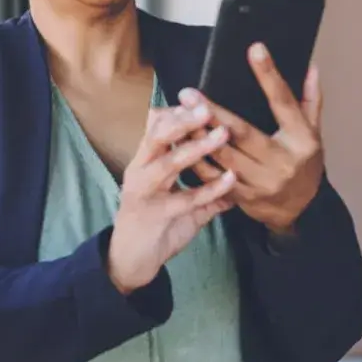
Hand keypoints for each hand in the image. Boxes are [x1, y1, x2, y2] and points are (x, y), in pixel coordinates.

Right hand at [106, 106, 236, 294]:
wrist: (130, 261)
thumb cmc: (153, 224)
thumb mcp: (175, 198)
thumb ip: (201, 186)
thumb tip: (230, 173)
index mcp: (144, 162)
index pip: (155, 128)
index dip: (175, 113)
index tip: (198, 100)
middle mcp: (140, 172)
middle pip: (157, 138)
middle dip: (182, 121)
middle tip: (206, 108)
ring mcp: (146, 193)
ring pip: (169, 164)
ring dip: (196, 148)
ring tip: (221, 134)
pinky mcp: (157, 215)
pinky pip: (186, 199)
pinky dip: (210, 188)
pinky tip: (231, 179)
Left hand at [179, 43, 324, 233]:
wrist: (301, 210)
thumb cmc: (304, 163)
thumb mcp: (313, 132)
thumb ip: (309, 100)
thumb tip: (311, 66)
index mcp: (301, 139)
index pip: (283, 102)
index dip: (269, 75)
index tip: (254, 49)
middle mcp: (282, 161)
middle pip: (243, 133)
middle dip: (213, 113)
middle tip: (189, 94)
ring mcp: (262, 182)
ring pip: (223, 156)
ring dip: (198, 136)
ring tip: (178, 116)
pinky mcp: (243, 197)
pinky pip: (214, 178)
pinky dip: (196, 161)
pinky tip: (179, 144)